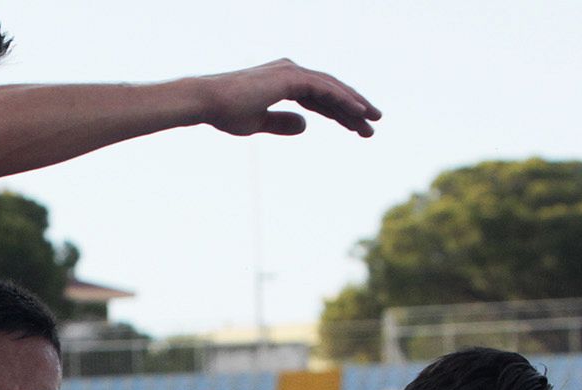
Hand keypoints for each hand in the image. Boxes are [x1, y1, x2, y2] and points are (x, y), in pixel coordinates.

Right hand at [197, 59, 379, 138]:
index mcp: (284, 81)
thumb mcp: (257, 122)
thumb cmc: (225, 112)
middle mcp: (291, 71)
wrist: (207, 102)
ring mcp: (292, 72)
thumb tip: (305, 127)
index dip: (339, 112)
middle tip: (373, 124)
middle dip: (352, 108)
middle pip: (331, 91)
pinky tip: (358, 112)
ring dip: (354, 105)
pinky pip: (324, 90)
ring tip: (373, 121)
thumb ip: (281, 123)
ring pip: (332, 89)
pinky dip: (342, 100)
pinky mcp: (290, 78)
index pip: (320, 97)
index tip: (356, 126)